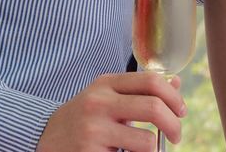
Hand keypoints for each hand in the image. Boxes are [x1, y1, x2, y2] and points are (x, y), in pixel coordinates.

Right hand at [36, 72, 185, 151]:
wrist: (43, 137)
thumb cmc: (84, 116)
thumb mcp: (108, 94)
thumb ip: (140, 89)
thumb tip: (177, 83)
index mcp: (106, 84)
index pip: (152, 81)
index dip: (174, 97)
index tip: (181, 111)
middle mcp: (99, 103)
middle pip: (153, 108)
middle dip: (174, 124)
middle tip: (177, 135)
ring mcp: (93, 130)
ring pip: (146, 142)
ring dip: (156, 149)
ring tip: (152, 150)